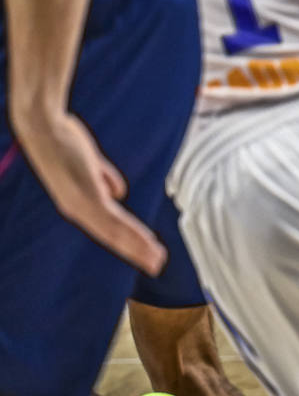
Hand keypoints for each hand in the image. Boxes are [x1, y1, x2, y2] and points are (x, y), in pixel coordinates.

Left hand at [13, 109, 165, 274]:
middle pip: (114, 236)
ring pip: (116, 233)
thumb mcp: (89, 162)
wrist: (46, 130)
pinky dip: (132, 232)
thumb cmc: (64, 142)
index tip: (147, 251)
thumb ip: (105, 177)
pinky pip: (115, 220)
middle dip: (136, 251)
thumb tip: (119, 191)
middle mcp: (78, 210)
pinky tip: (147, 239)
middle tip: (156, 265)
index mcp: (80, 203)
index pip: (108, 227)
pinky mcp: (87, 197)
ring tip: (156, 259)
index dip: (128, 241)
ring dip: (138, 247)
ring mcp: (83, 205)